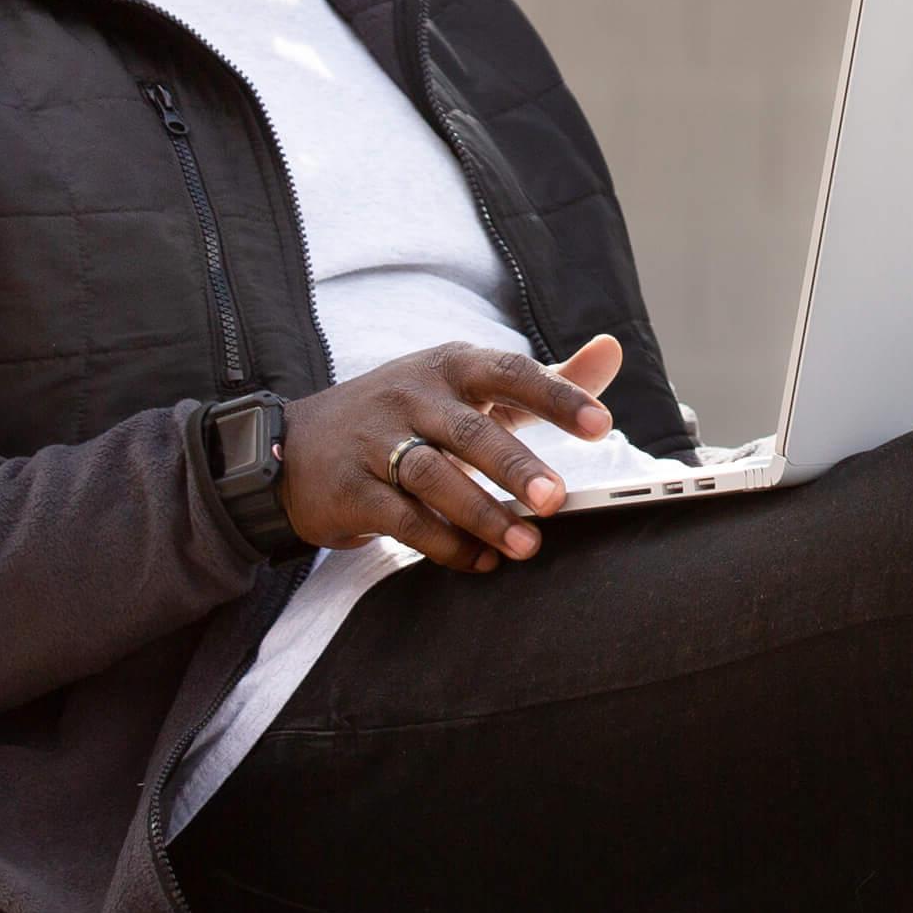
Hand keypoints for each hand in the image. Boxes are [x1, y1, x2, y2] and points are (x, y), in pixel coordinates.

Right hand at [279, 335, 622, 572]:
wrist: (299, 445)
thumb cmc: (408, 412)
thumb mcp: (469, 385)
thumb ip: (543, 379)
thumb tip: (613, 352)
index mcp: (451, 366)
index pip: (510, 372)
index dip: (557, 397)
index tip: (601, 425)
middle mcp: (413, 396)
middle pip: (470, 431)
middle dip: (515, 466)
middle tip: (557, 500)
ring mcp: (377, 442)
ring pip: (434, 478)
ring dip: (484, 515)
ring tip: (526, 546)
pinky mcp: (352, 489)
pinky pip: (403, 520)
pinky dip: (445, 544)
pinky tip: (482, 560)